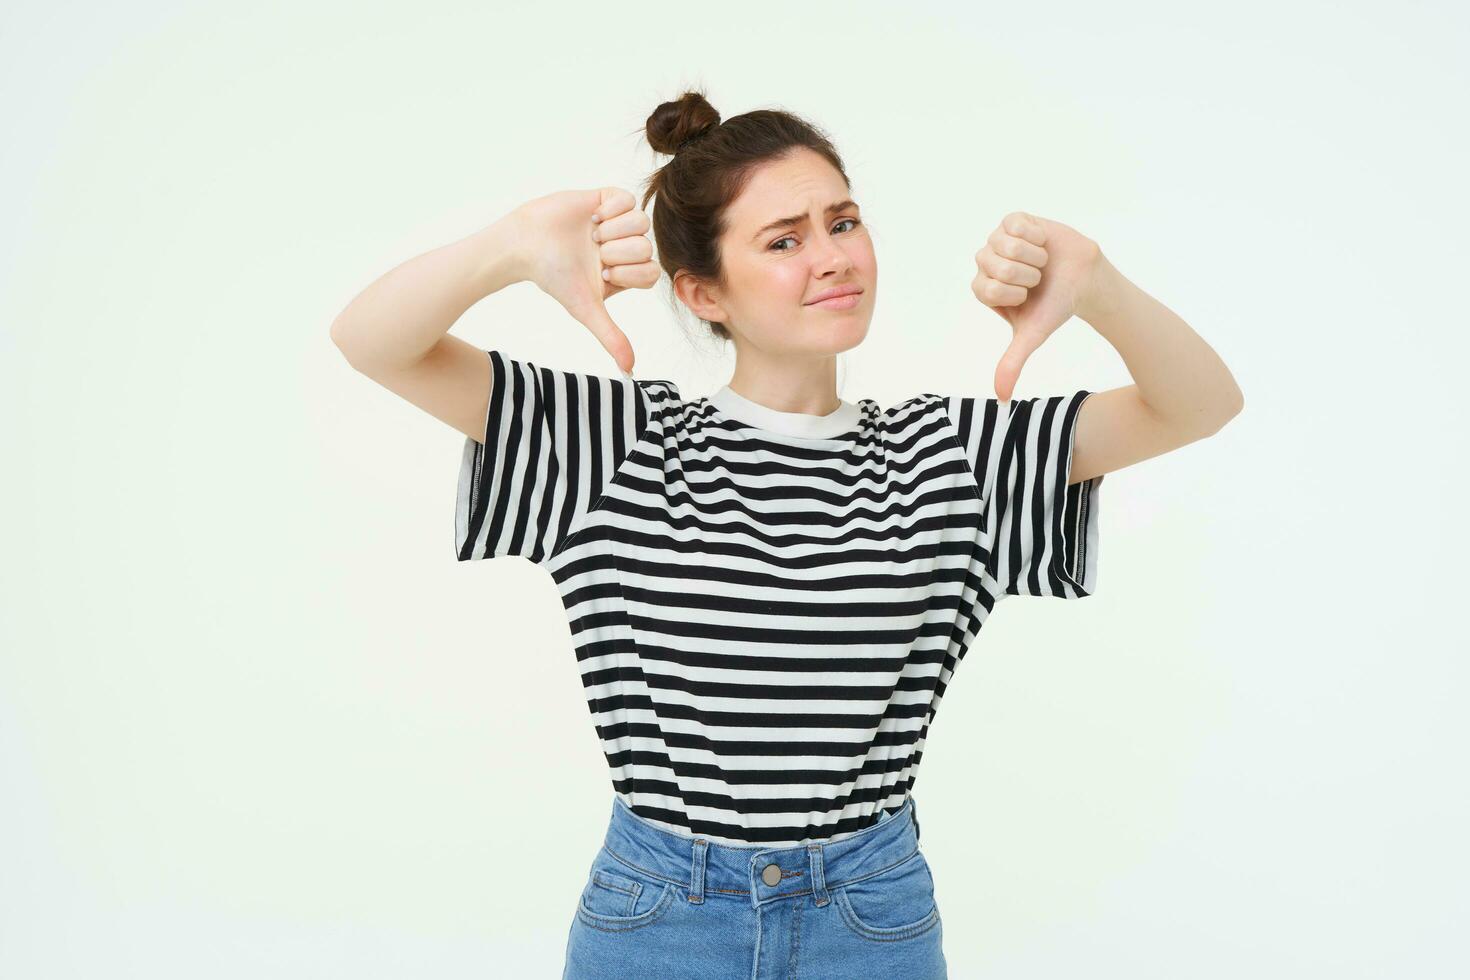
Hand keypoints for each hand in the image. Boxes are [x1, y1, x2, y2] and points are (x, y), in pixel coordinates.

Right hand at [514, 187, 659, 374]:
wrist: (525, 243)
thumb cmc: (553, 277)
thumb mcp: (586, 309)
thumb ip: (611, 336)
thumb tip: (629, 371)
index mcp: (625, 273)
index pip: (650, 272)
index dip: (629, 272)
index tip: (603, 273)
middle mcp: (624, 248)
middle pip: (646, 247)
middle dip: (617, 251)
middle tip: (594, 252)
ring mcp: (617, 223)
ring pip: (641, 223)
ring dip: (613, 230)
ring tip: (591, 235)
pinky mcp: (607, 199)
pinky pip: (629, 199)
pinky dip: (611, 209)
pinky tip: (591, 217)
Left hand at [972, 211, 1101, 401]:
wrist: (1084, 280)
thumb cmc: (1055, 307)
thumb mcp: (1032, 336)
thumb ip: (1012, 362)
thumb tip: (1000, 398)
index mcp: (984, 289)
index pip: (988, 288)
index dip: (1015, 292)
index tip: (1029, 295)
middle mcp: (986, 264)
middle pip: (997, 265)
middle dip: (1027, 274)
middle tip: (1038, 278)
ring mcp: (998, 241)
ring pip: (1006, 244)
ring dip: (1033, 255)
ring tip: (1041, 262)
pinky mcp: (1013, 222)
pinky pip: (1015, 224)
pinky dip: (1035, 235)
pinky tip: (1042, 243)